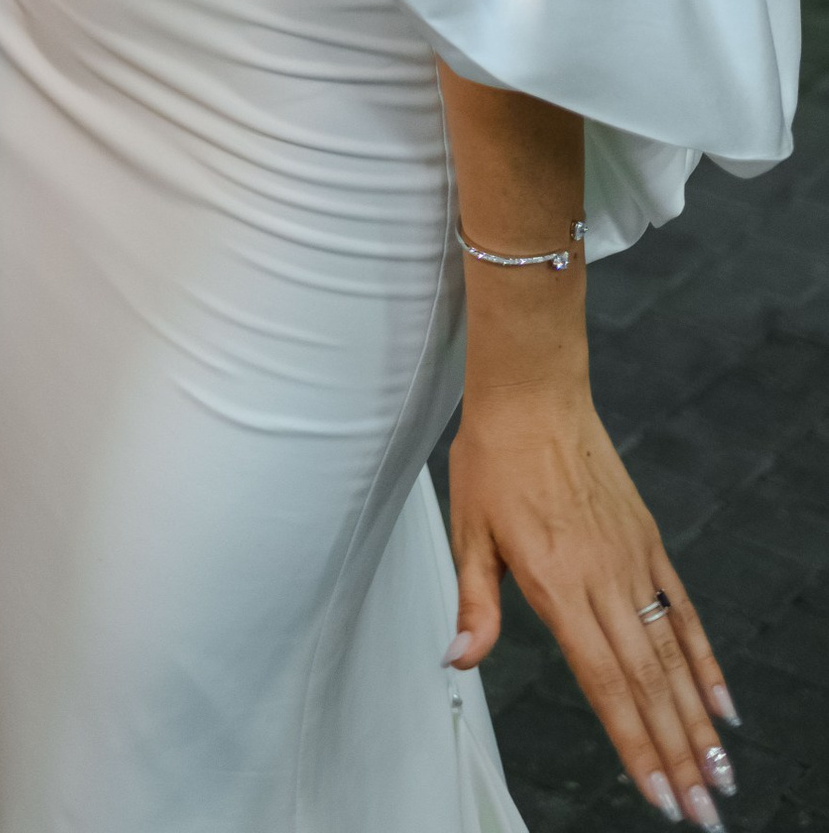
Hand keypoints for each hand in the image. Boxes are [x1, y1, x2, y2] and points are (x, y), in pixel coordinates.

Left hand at [448, 382, 736, 822]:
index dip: (633, 744)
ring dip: (697, 721)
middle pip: (648, 684)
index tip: (657, 793)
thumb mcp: (468, 531)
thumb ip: (476, 605)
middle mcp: (602, 580)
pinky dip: (704, 661)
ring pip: (672, 657)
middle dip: (677, 754)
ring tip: (720, 774)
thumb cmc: (494, 457)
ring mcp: (631, 561)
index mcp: (557, 585)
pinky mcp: (647, 542)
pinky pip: (682, 611)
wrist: (533, 391)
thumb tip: (460, 659)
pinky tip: (722, 704)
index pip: (605, 683)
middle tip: (702, 811)